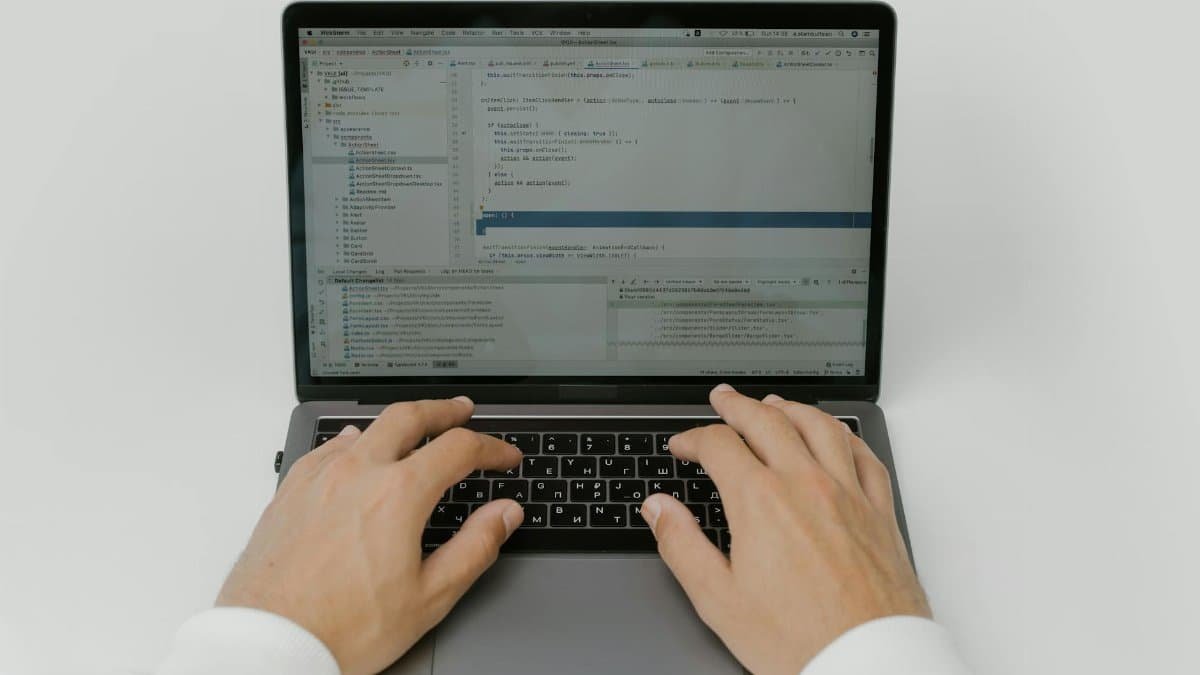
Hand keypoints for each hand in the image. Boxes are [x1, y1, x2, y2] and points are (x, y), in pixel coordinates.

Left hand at [216, 397, 523, 674]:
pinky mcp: (290, 491)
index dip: (492, 448)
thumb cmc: (342, 628)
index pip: (459, 448)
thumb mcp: (429, 597)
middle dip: (444, 410)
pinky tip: (356, 451)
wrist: (270, 643)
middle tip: (463, 412)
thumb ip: (475, 547)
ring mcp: (319, 478)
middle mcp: (357, 473)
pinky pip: (328, 448)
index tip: (505, 457)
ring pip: (366, 426)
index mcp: (398, 494)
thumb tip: (504, 514)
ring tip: (415, 428)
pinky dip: (354, 441)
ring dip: (399, 422)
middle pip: (409, 416)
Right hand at [640, 384, 930, 674]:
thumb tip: (659, 510)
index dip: (693, 438)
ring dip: (790, 407)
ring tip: (773, 403)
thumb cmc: (799, 639)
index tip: (683, 446)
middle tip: (722, 399)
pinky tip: (835, 435)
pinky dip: (844, 434)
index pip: (719, 445)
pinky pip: (863, 454)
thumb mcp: (719, 600)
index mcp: (761, 501)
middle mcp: (806, 484)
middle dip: (737, 405)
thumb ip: (682, 545)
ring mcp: (848, 493)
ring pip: (819, 425)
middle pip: (767, 420)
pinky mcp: (879, 511)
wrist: (867, 663)